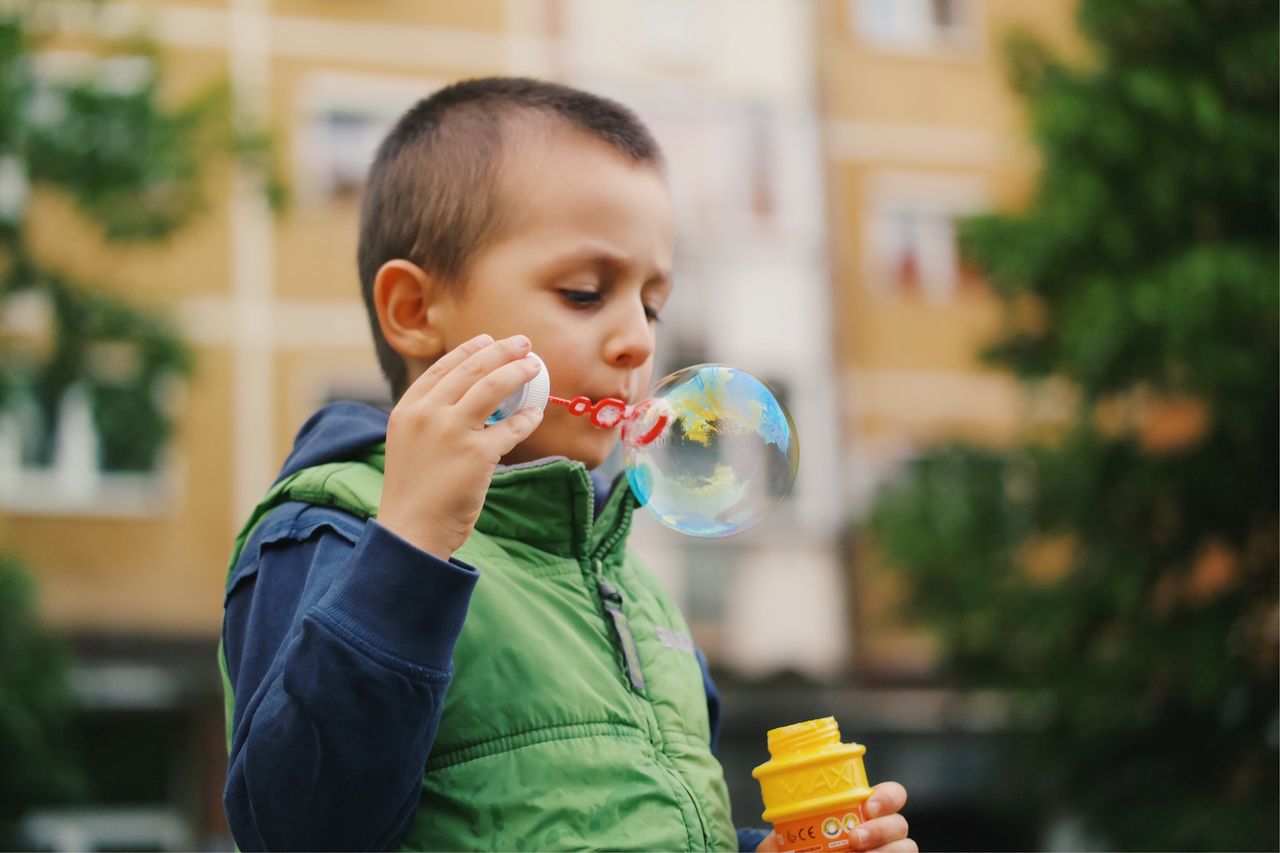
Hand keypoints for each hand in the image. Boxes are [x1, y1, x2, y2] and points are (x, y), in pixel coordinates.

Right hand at [377, 333, 543, 559]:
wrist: (411, 529)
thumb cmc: (413, 491)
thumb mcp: (408, 443)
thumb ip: (429, 419)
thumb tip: (463, 399)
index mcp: (408, 409)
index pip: (442, 368)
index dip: (469, 351)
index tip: (487, 340)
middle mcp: (427, 414)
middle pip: (471, 370)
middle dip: (500, 351)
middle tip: (522, 344)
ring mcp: (452, 431)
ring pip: (493, 387)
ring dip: (518, 372)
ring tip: (533, 366)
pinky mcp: (477, 453)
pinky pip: (511, 427)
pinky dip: (527, 418)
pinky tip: (535, 413)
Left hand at [754, 782, 915, 852]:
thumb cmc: (796, 849)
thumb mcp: (786, 838)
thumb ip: (785, 834)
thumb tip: (776, 841)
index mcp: (861, 809)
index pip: (890, 795)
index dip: (887, 797)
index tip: (866, 806)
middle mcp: (880, 831)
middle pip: (900, 823)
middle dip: (882, 829)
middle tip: (854, 837)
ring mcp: (885, 850)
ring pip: (907, 848)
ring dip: (888, 851)